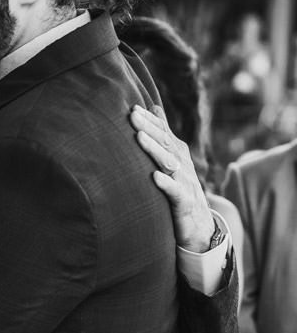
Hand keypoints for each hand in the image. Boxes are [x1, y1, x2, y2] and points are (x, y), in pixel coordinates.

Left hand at [130, 105, 215, 252]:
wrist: (199, 225)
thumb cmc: (179, 188)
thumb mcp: (171, 158)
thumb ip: (163, 134)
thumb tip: (152, 107)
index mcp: (177, 154)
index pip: (164, 133)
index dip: (150, 120)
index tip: (133, 107)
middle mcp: (182, 165)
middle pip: (166, 143)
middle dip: (149, 128)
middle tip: (133, 115)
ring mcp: (184, 183)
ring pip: (169, 164)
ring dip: (155, 150)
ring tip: (139, 138)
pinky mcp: (184, 203)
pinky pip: (175, 192)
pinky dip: (166, 183)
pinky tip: (155, 177)